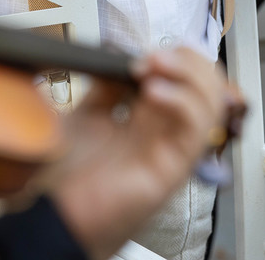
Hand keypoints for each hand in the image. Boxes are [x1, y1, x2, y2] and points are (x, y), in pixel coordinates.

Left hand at [49, 49, 243, 259]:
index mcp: (147, 119)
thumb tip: (120, 54)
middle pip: (208, 87)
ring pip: (212, 105)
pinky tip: (154, 91)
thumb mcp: (84, 115)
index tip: (148, 49)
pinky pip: (196, 132)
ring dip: (189, 75)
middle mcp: (165, 133)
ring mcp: (172, 151)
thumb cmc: (65, 178)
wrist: (52, 214)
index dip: (178, 57)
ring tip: (155, 65)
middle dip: (189, 60)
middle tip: (156, 56)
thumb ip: (106, 87)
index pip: (189, 79)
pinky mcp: (172, 170)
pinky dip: (183, 102)